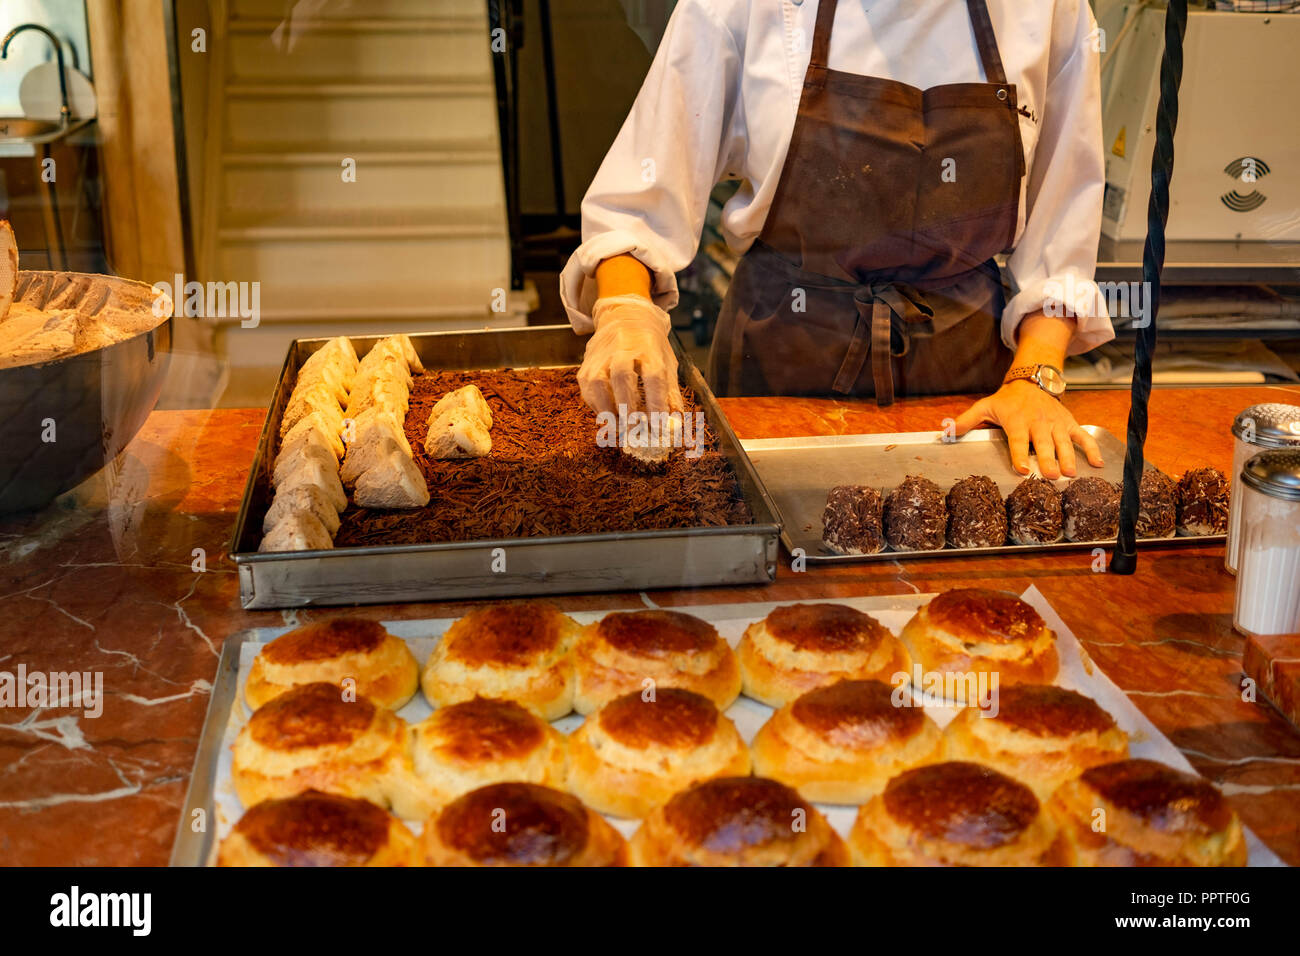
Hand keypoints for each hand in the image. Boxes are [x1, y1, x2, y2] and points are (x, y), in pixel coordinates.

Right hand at [576, 294, 682, 416]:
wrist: (624, 317)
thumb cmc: (650, 346)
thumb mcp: (667, 363)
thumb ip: (671, 393)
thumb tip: (675, 422)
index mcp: (649, 347)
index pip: (653, 376)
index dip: (656, 402)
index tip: (659, 425)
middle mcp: (623, 347)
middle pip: (622, 376)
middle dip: (628, 406)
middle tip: (635, 429)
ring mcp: (602, 355)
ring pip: (598, 381)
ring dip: (607, 408)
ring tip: (619, 427)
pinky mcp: (587, 364)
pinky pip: (587, 388)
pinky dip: (597, 407)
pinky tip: (608, 417)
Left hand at [953, 380, 1102, 478]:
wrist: (1032, 380)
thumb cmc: (1007, 400)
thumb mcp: (985, 406)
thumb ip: (966, 420)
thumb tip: (944, 432)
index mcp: (1017, 420)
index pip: (1018, 440)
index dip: (1019, 455)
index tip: (1022, 470)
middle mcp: (1038, 422)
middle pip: (1043, 443)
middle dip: (1048, 459)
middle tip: (1052, 476)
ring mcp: (1056, 422)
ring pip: (1064, 441)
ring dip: (1068, 457)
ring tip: (1071, 474)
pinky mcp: (1069, 422)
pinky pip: (1082, 436)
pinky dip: (1091, 448)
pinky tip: (1097, 463)